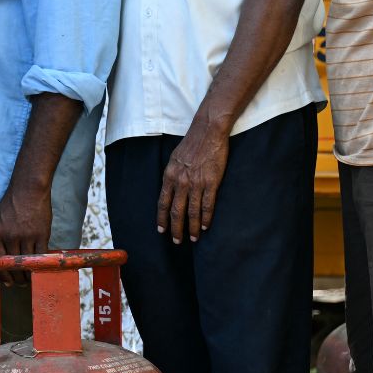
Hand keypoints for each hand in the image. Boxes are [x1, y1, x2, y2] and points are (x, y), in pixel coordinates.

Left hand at [0, 179, 52, 285]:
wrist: (29, 189)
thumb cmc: (12, 203)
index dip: (3, 273)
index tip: (7, 281)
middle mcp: (10, 236)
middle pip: (13, 264)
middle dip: (16, 277)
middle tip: (20, 283)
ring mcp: (27, 236)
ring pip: (27, 262)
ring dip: (28, 274)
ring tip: (29, 279)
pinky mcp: (41, 235)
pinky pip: (40, 255)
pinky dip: (40, 264)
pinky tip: (39, 269)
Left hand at [156, 119, 229, 243]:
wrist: (208, 131)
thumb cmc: (192, 144)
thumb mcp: (174, 159)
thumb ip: (172, 175)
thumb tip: (169, 190)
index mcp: (170, 176)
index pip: (163, 203)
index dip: (161, 219)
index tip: (161, 231)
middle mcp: (181, 182)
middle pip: (176, 211)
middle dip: (175, 229)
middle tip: (176, 241)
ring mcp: (196, 183)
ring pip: (192, 212)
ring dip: (191, 228)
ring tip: (192, 238)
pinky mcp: (211, 182)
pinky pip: (207, 205)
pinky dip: (205, 218)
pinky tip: (205, 226)